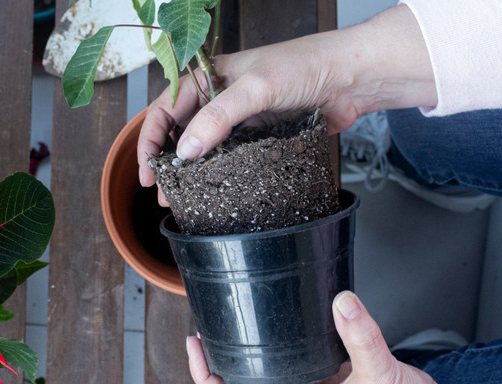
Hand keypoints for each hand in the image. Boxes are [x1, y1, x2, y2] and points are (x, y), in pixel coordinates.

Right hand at [137, 5, 436, 202]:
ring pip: (205, 147)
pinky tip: (214, 191)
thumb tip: (186, 151)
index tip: (149, 170)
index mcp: (209, 77)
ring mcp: (241, 119)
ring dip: (191, 172)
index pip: (165, 108)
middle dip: (167, 161)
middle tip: (163, 192)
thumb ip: (218, 118)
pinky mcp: (261, 136)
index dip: (151, 139)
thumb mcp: (255, 89)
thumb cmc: (305, 66)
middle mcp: (220, 98)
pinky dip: (219, 174)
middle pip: (181, 130)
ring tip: (182, 199)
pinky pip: (232, 157)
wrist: (352, 77)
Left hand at [187, 291, 501, 383]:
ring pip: (268, 376)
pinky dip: (279, 348)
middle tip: (203, 331)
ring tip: (230, 326)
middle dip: (219, 363)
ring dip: (246, 356)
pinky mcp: (331, 380)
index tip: (195, 348)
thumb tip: (342, 302)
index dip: (208, 379)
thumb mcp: (380, 375)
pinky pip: (295, 365)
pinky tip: (278, 326)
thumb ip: (362, 338)